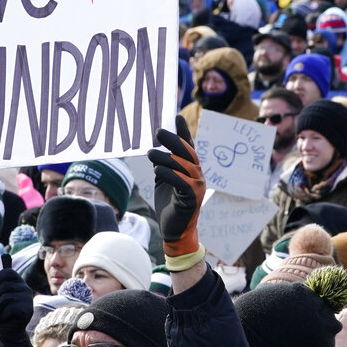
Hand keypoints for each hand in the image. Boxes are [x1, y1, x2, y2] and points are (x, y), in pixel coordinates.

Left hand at [0, 269, 34, 346]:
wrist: (7, 331)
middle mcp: (25, 289)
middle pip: (5, 286)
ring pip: (6, 298)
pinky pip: (9, 308)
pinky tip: (4, 319)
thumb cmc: (1, 310)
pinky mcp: (27, 310)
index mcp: (17, 282)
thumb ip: (2, 275)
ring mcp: (28, 300)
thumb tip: (5, 254)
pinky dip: (2, 315)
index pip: (9, 273)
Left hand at [148, 115, 205, 257]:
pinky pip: (182, 183)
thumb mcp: (163, 180)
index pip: (188, 147)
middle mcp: (197, 175)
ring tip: (150, 153)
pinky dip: (170, 174)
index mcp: (190, 169)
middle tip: (159, 131)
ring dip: (166, 158)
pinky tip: (157, 170)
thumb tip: (154, 149)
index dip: (183, 132)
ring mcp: (196, 187)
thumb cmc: (169, 203)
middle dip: (173, 140)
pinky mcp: (192, 199)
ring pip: (184, 166)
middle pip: (187, 153)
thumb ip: (163, 165)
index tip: (176, 117)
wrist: (173, 229)